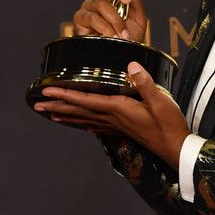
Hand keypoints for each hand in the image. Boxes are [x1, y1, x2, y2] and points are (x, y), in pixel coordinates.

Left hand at [35, 62, 190, 170]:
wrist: (176, 149)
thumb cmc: (169, 125)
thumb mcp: (160, 100)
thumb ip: (144, 82)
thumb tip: (131, 66)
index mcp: (119, 108)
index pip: (85, 100)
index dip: (65, 94)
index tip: (46, 91)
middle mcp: (114, 118)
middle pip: (80, 111)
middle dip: (58, 106)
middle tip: (37, 104)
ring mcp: (118, 126)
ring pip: (85, 120)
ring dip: (67, 116)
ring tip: (51, 114)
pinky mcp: (124, 130)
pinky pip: (97, 125)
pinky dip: (84, 123)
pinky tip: (81, 125)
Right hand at [73, 0, 147, 42]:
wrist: (121, 60)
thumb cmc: (129, 40)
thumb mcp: (138, 17)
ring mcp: (88, 8)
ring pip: (99, 2)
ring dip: (115, 19)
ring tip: (123, 34)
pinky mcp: (80, 21)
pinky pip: (91, 17)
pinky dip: (105, 27)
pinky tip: (111, 36)